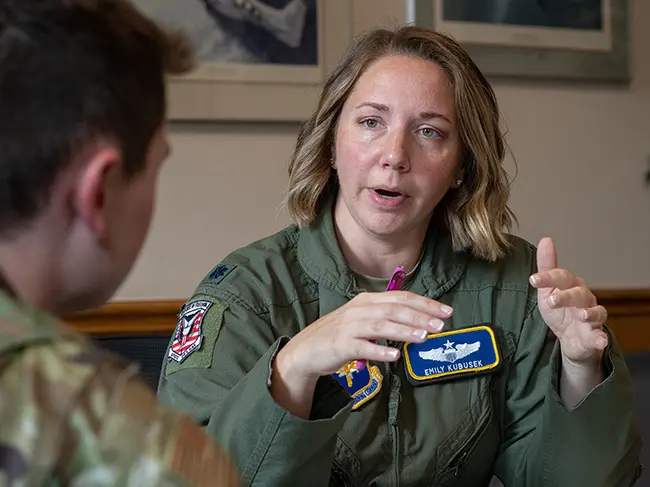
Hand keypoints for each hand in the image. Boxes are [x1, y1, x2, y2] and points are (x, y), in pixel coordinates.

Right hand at [278, 291, 451, 381]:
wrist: (306, 349)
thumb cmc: (339, 334)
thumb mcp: (362, 319)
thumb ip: (386, 318)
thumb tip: (418, 323)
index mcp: (367, 300)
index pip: (401, 297)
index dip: (425, 304)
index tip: (446, 311)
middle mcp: (359, 309)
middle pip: (394, 309)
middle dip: (420, 317)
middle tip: (440, 325)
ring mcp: (349, 327)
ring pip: (381, 326)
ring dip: (403, 331)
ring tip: (423, 337)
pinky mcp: (341, 345)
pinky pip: (363, 348)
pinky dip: (379, 351)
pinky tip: (394, 355)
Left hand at [529, 237, 607, 365]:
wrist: (569, 339)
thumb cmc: (558, 309)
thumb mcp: (547, 289)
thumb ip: (546, 267)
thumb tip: (546, 239)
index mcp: (571, 285)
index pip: (561, 277)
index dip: (547, 277)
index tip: (533, 280)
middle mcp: (584, 298)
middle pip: (578, 293)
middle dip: (565, 296)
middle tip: (551, 301)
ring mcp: (592, 316)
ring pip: (595, 311)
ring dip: (589, 313)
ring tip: (581, 315)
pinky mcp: (595, 334)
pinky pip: (600, 336)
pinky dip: (601, 338)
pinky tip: (600, 340)